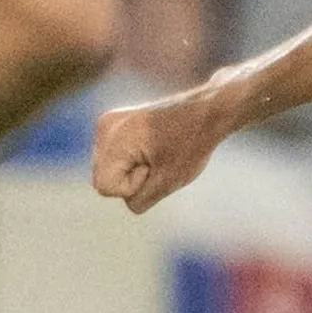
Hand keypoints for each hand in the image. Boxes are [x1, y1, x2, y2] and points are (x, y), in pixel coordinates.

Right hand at [91, 84, 231, 213]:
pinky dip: (134, 160)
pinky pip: (116, 158)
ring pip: (109, 170)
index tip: (155, 166)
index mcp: (114, 137)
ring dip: (133, 170)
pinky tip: (154, 148)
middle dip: (131, 179)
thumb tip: (126, 201)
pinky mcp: (118, 123)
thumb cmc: (192, 144)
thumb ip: (139, 200)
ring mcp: (109, 123)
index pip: (105, 187)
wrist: (208, 111)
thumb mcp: (167, 182)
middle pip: (103, 178)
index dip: (133, 186)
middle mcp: (105, 127)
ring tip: (158, 153)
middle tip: (160, 160)